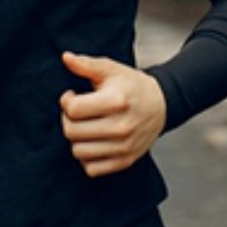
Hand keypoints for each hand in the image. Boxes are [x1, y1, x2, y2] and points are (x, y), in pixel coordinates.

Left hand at [59, 52, 166, 177]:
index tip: (72, 96)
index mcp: (116, 101)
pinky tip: (92, 141)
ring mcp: (123, 147)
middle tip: (77, 112)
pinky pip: (92, 169)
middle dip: (68, 119)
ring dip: (76, 138)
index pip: (73, 109)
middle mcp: (120, 126)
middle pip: (72, 132)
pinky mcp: (125, 161)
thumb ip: (86, 64)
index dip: (66, 101)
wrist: (161, 105)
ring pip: (78, 151)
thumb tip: (65, 57)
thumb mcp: (110, 69)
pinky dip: (87, 157)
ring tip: (85, 126)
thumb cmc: (131, 85)